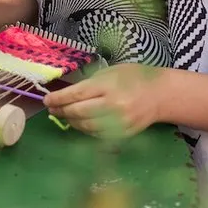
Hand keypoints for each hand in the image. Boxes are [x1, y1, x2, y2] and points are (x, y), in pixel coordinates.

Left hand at [44, 64, 166, 137]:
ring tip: (64, 114)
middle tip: (52, 107)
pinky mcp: (123, 134)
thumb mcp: (109, 72)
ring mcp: (118, 122)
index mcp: (108, 86)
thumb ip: (89, 83)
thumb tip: (66, 94)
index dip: (58, 98)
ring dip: (71, 121)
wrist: (160, 95)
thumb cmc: (133, 77)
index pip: (76, 94)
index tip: (47, 99)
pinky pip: (96, 134)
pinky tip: (79, 122)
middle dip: (61, 110)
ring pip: (85, 126)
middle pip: (78, 112)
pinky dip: (84, 128)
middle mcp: (112, 106)